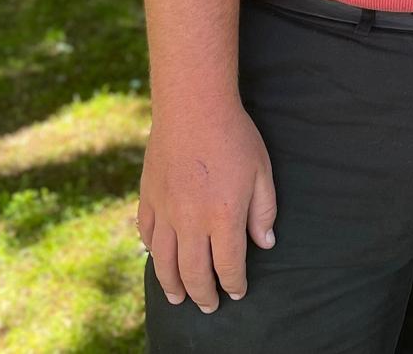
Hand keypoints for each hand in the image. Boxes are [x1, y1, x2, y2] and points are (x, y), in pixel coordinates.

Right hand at [138, 97, 277, 312]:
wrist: (193, 106)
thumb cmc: (234, 136)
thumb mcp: (262, 172)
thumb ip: (264, 211)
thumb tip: (265, 243)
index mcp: (224, 217)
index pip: (229, 265)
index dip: (234, 283)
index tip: (237, 291)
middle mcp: (191, 222)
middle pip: (194, 272)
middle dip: (203, 294)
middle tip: (209, 306)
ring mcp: (166, 211)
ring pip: (164, 261)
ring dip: (172, 284)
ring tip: (178, 298)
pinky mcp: (148, 197)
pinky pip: (146, 234)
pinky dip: (152, 252)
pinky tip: (157, 258)